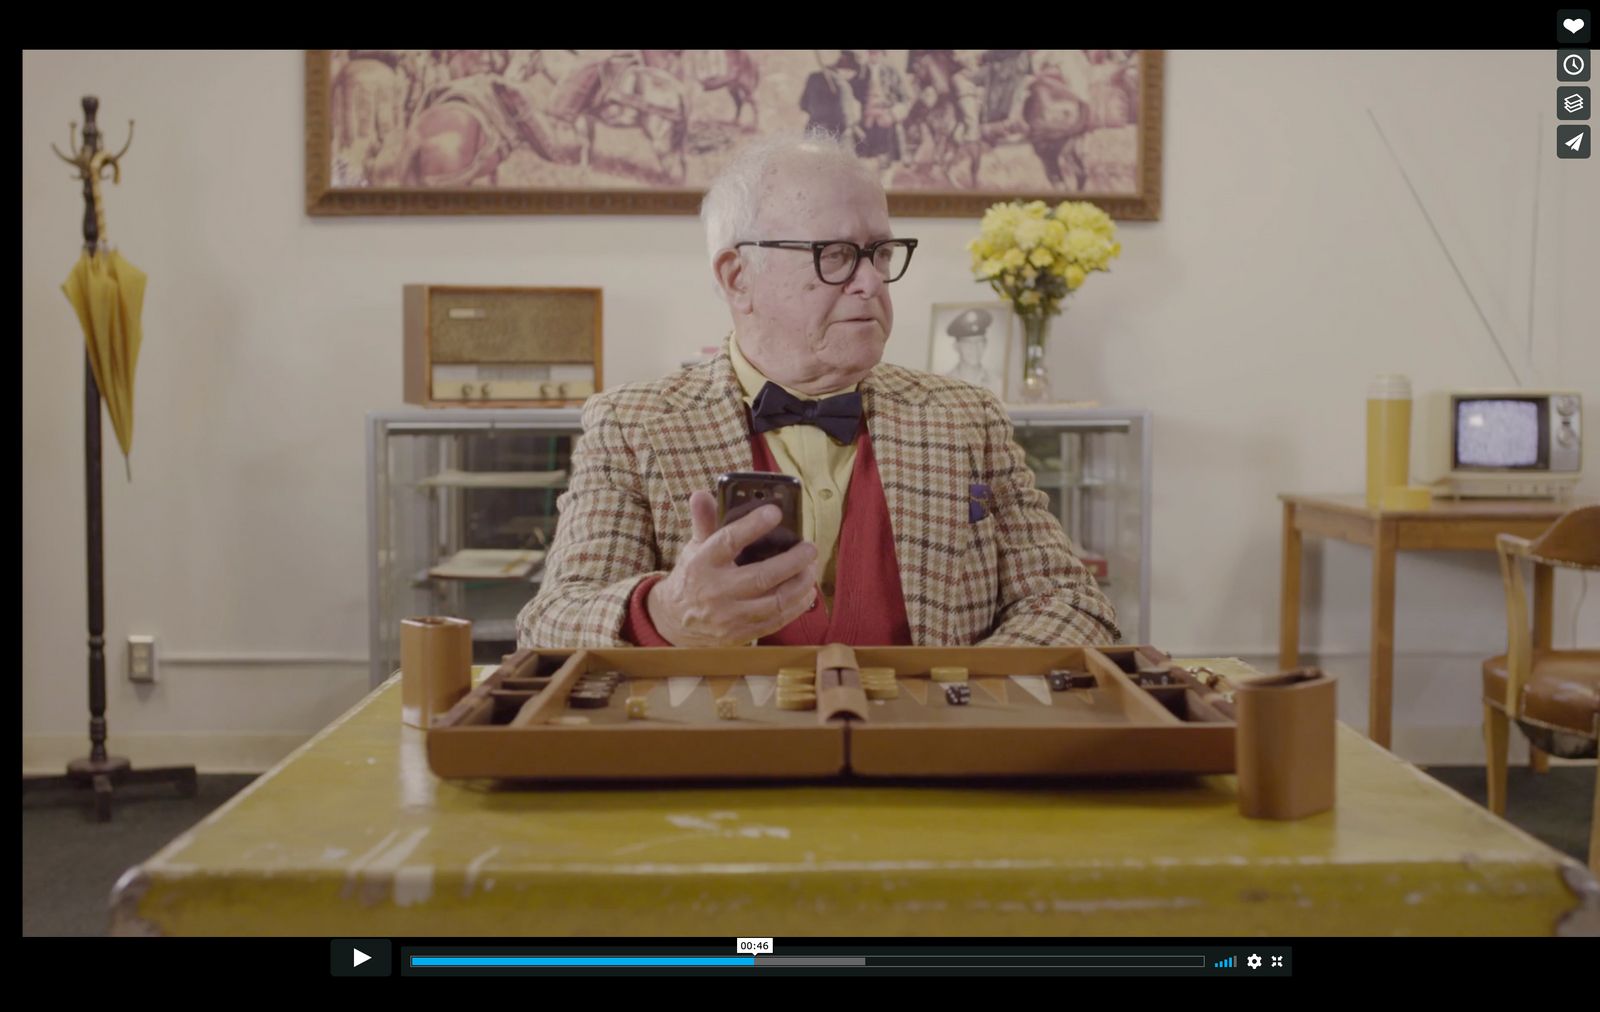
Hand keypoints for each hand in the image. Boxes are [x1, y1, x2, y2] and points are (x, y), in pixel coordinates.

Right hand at [646, 490, 818, 646]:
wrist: (674, 623)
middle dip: (793, 561)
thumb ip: (704, 522)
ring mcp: (729, 617)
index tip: (775, 512)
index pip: (729, 540)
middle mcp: (716, 591)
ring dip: (800, 584)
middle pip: (762, 576)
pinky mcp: (741, 634)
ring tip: (811, 569)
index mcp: (702, 564)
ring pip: (775, 601)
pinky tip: (806, 591)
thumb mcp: (694, 548)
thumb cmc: (692, 578)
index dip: (753, 525)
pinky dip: (797, 605)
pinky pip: (777, 620)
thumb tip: (702, 494)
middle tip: (809, 548)